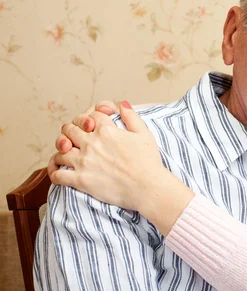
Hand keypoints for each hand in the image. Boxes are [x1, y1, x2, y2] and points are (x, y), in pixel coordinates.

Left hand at [48, 101, 166, 210]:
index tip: (93, 124)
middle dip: (71, 130)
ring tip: (66, 154)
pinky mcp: (80, 180)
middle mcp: (92, 143)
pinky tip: (59, 172)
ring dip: (62, 150)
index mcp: (107, 130)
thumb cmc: (149, 162)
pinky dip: (54, 173)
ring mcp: (84, 162)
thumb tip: (122, 104)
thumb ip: (132, 117)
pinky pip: (57, 175)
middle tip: (75, 137)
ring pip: (60, 150)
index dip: (91, 117)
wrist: (148, 187)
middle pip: (70, 129)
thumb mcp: (144, 134)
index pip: (90, 116)